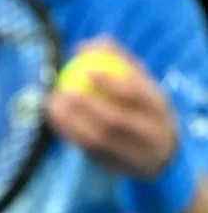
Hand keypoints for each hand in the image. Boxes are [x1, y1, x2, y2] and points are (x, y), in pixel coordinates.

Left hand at [46, 38, 176, 178]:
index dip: (112, 83)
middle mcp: (149, 134)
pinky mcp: (114, 167)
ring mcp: (132, 155)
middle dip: (86, 107)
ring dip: (70, 122)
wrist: (160, 154)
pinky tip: (52, 118)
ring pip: (98, 140)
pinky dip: (68, 134)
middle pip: (116, 122)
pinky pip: (87, 151)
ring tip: (52, 103)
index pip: (136, 95)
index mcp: (158, 108)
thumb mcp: (140, 82)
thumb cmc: (142, 106)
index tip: (87, 72)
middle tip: (64, 91)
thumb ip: (115, 61)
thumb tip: (83, 45)